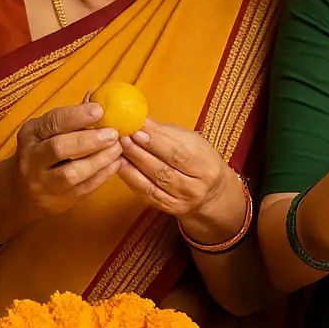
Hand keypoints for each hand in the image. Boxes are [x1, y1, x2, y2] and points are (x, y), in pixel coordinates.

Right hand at [9, 102, 122, 215]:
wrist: (23, 190)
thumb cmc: (42, 151)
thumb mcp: (47, 131)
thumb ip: (70, 117)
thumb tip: (95, 95)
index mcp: (31, 134)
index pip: (52, 122)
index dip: (76, 116)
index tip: (100, 110)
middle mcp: (33, 158)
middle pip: (59, 148)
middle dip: (88, 140)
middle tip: (113, 133)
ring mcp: (44, 182)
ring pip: (71, 173)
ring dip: (98, 160)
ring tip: (118, 149)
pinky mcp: (59, 199)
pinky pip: (83, 188)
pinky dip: (102, 176)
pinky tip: (116, 164)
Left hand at [116, 120, 235, 219]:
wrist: (212, 192)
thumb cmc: (199, 159)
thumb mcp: (191, 141)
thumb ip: (164, 131)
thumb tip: (139, 118)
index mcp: (206, 165)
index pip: (178, 153)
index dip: (155, 143)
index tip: (136, 131)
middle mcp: (195, 187)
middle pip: (162, 170)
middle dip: (138, 153)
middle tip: (121, 137)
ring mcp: (182, 201)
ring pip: (152, 184)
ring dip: (131, 166)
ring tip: (117, 150)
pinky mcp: (168, 209)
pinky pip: (146, 194)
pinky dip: (131, 179)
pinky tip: (120, 166)